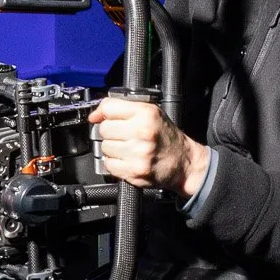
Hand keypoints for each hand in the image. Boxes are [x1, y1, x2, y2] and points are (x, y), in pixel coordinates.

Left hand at [89, 97, 209, 196]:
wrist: (184, 163)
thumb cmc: (166, 137)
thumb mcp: (151, 113)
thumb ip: (124, 108)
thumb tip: (95, 115)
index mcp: (146, 114)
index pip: (108, 108)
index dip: (104, 113)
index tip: (104, 118)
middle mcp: (142, 132)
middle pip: (104, 129)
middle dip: (111, 133)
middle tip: (124, 136)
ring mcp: (137, 153)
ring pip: (105, 147)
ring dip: (113, 149)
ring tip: (129, 149)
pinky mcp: (134, 171)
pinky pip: (109, 164)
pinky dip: (115, 164)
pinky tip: (128, 160)